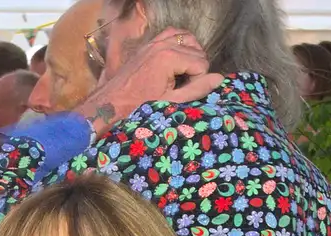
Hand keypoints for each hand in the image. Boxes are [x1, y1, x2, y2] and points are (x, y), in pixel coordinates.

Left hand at [77, 29, 224, 135]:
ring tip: (184, 73)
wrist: (110, 104)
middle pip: (196, 50)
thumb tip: (219, 78)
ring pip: (187, 38)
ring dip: (191, 53)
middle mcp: (162, 45)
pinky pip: (171, 33)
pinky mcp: (148, 44)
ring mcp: (154, 42)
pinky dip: (179, 42)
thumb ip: (196, 89)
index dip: (198, 80)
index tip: (184, 92)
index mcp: (168, 58)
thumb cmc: (139, 106)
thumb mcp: (171, 102)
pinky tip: (177, 59)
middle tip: (184, 85)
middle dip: (196, 68)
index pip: (202, 63)